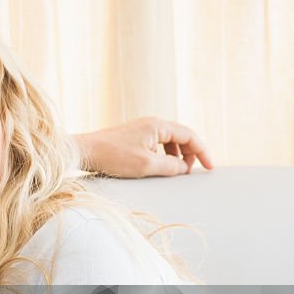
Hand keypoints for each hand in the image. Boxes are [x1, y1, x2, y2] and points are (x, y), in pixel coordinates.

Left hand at [75, 116, 213, 177]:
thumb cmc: (113, 157)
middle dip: (189, 153)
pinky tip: (158, 166)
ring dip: (176, 154)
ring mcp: (140, 129)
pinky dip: (163, 154)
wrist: (84, 151)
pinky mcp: (131, 136)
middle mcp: (150, 123)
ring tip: (175, 170)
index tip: (209, 167)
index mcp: (157, 125)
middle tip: (189, 171)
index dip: (202, 152)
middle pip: (180, 136)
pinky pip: (155, 143)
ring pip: (168, 140)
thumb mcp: (147, 165)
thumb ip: (170, 166)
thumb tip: (183, 167)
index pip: (190, 135)